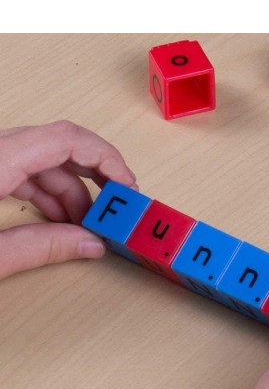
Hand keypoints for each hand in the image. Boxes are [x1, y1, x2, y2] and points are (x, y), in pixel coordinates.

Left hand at [0, 121, 137, 279]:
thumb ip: (37, 249)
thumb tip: (88, 244)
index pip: (63, 139)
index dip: (104, 157)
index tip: (126, 184)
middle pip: (56, 148)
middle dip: (93, 177)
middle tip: (116, 205)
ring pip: (40, 160)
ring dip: (70, 190)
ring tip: (87, 222)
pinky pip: (22, 170)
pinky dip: (47, 192)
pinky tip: (59, 217)